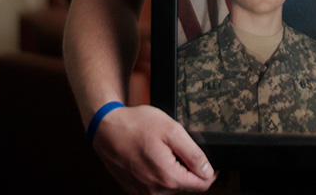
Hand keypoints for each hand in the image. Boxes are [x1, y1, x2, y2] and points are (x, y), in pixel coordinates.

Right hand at [91, 105, 215, 194]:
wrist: (106, 129)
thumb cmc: (136, 126)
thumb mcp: (172, 131)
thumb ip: (193, 154)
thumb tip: (208, 170)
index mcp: (167, 177)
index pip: (202, 185)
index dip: (209, 171)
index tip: (206, 160)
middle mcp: (154, 190)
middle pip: (187, 185)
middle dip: (188, 168)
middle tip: (177, 148)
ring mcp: (142, 191)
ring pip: (171, 186)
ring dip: (173, 170)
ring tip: (162, 151)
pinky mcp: (134, 189)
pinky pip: (155, 186)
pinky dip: (158, 173)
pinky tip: (151, 158)